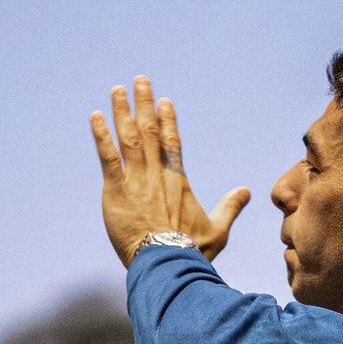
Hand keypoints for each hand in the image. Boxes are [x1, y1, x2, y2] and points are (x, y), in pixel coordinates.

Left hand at [91, 77, 250, 268]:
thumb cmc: (192, 251)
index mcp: (178, 181)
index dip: (167, 121)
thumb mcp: (218, 230)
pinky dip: (102, 136)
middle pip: (150, 131)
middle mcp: (157, 174)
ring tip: (118, 90)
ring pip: (129, 138)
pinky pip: (108, 157)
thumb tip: (246, 191)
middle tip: (140, 81)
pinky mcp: (117, 191)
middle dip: (144, 104)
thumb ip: (230, 207)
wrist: (168, 263)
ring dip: (123, 111)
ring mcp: (137, 180)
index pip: (172, 143)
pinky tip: (95, 117)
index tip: (163, 101)